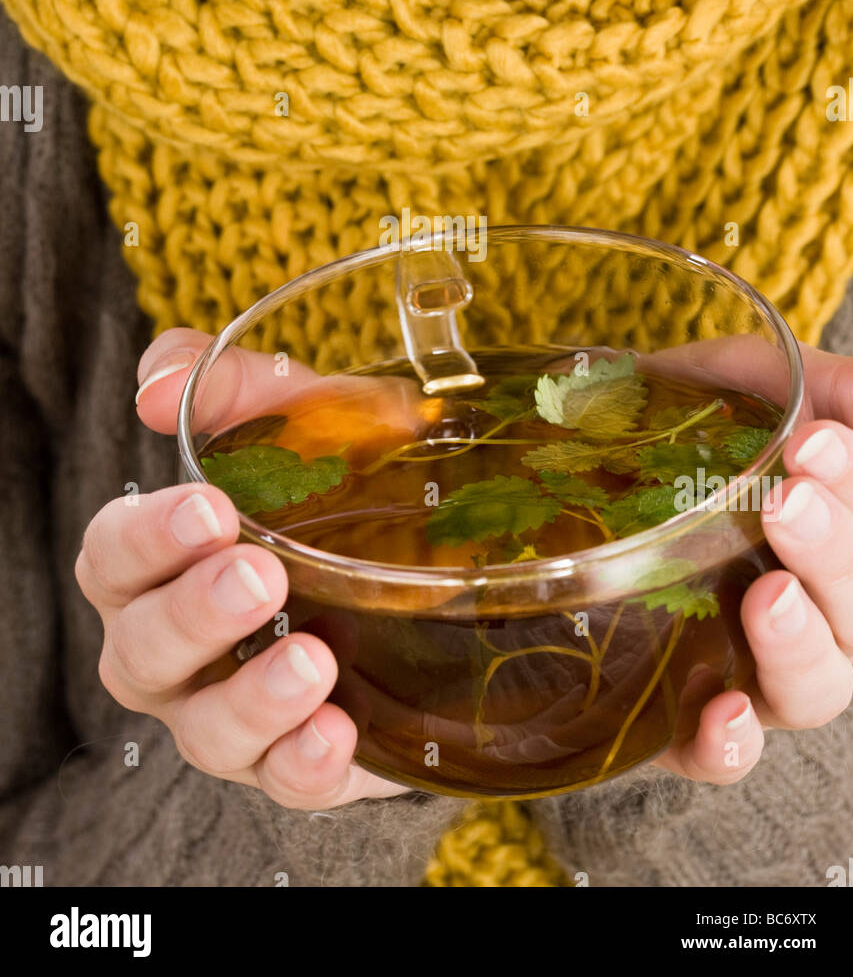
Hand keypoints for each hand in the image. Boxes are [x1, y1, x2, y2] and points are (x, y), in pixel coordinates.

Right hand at [76, 327, 417, 809]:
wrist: (423, 562)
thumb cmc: (331, 483)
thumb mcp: (298, 415)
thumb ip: (228, 386)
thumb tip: (158, 388)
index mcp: (158, 565)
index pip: (111, 557)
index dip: (147, 539)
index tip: (211, 510)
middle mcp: (176, 650)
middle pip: (142, 652)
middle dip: (195, 616)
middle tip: (262, 577)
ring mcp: (233, 713)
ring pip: (205, 732)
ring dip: (252, 698)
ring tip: (315, 658)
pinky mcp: (298, 762)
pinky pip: (283, 784)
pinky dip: (302, 764)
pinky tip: (338, 731)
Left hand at [652, 339, 852, 783]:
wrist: (556, 476)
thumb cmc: (668, 430)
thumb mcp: (730, 383)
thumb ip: (803, 383)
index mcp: (824, 533)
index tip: (816, 441)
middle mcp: (801, 609)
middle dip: (834, 553)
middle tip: (788, 502)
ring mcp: (746, 670)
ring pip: (813, 690)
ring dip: (800, 644)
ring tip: (768, 595)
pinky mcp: (677, 723)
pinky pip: (723, 759)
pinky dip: (732, 745)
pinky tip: (722, 711)